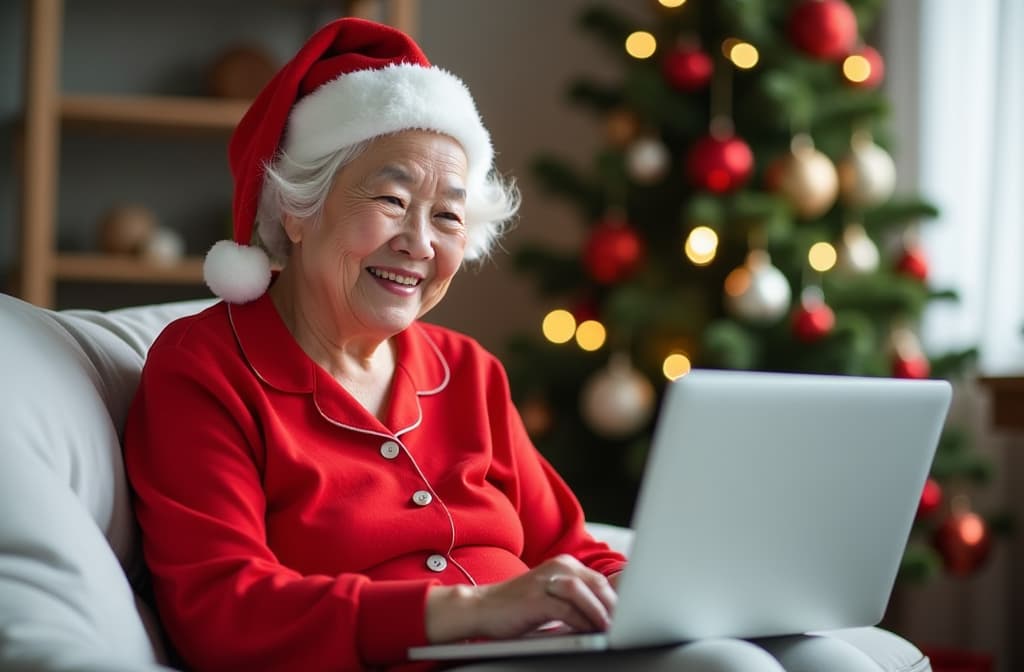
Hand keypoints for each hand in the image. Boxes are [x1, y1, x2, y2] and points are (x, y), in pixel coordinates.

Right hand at [425, 554, 616, 643]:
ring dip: (600, 612)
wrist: (482, 607)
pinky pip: (566, 609)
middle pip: (596, 583)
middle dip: (614, 606)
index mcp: (564, 565)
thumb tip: (609, 615)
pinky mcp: (535, 598)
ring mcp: (545, 581)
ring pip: (583, 593)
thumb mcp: (551, 596)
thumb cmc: (519, 607)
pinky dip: (581, 621)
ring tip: (612, 629)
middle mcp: (557, 568)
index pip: (600, 579)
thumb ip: (576, 600)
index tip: (633, 613)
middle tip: (627, 625)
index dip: (618, 596)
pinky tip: (589, 632)